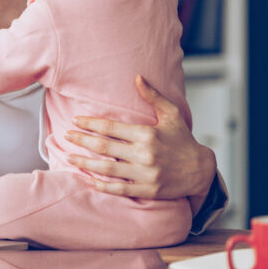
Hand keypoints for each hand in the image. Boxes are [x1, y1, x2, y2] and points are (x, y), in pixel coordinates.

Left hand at [65, 75, 216, 199]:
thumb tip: (137, 77)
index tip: (76, 121)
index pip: (110, 128)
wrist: (201, 170)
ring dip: (85, 163)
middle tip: (67, 135)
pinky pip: (119, 189)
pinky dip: (101, 185)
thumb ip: (153, 96)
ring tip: (70, 157)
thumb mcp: (171, 114)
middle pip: (104, 147)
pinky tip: (87, 180)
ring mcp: (145, 174)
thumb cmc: (183, 140)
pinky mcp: (147, 191)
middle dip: (82, 140)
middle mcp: (144, 155)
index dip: (90, 124)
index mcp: (147, 134)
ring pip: (107, 169)